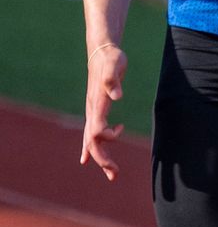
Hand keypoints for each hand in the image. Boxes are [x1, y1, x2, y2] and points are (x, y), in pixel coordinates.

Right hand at [80, 42, 127, 180]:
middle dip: (103, 159)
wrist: (101, 52)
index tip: (120, 130)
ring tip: (113, 173)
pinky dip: (90, 148)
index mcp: (96, 103)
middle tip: (116, 174)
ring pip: (92, 141)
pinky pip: (91, 135)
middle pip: (93, 141)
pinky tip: (88, 160)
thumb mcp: (115, 65)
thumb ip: (114, 79)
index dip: (107, 136)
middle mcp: (91, 111)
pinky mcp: (96, 110)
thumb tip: (118, 95)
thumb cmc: (111, 58)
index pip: (97, 128)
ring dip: (102, 158)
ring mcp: (92, 112)